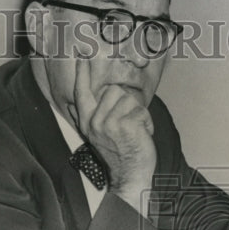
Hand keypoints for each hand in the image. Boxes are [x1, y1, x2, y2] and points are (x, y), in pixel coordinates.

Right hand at [69, 57, 156, 211]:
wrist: (130, 176)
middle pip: (114, 91)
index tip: (82, 53)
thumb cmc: (120, 153)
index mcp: (87, 121)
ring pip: (129, 99)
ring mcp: (108, 123)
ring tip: (135, 130)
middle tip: (129, 124)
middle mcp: (94, 121)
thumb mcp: (100, 134)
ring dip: (138, 113)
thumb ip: (94, 115)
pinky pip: (141, 110)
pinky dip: (147, 122)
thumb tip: (82, 100)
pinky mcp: (124, 125)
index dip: (82, 72)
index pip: (81, 91)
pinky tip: (142, 135)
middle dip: (128, 104)